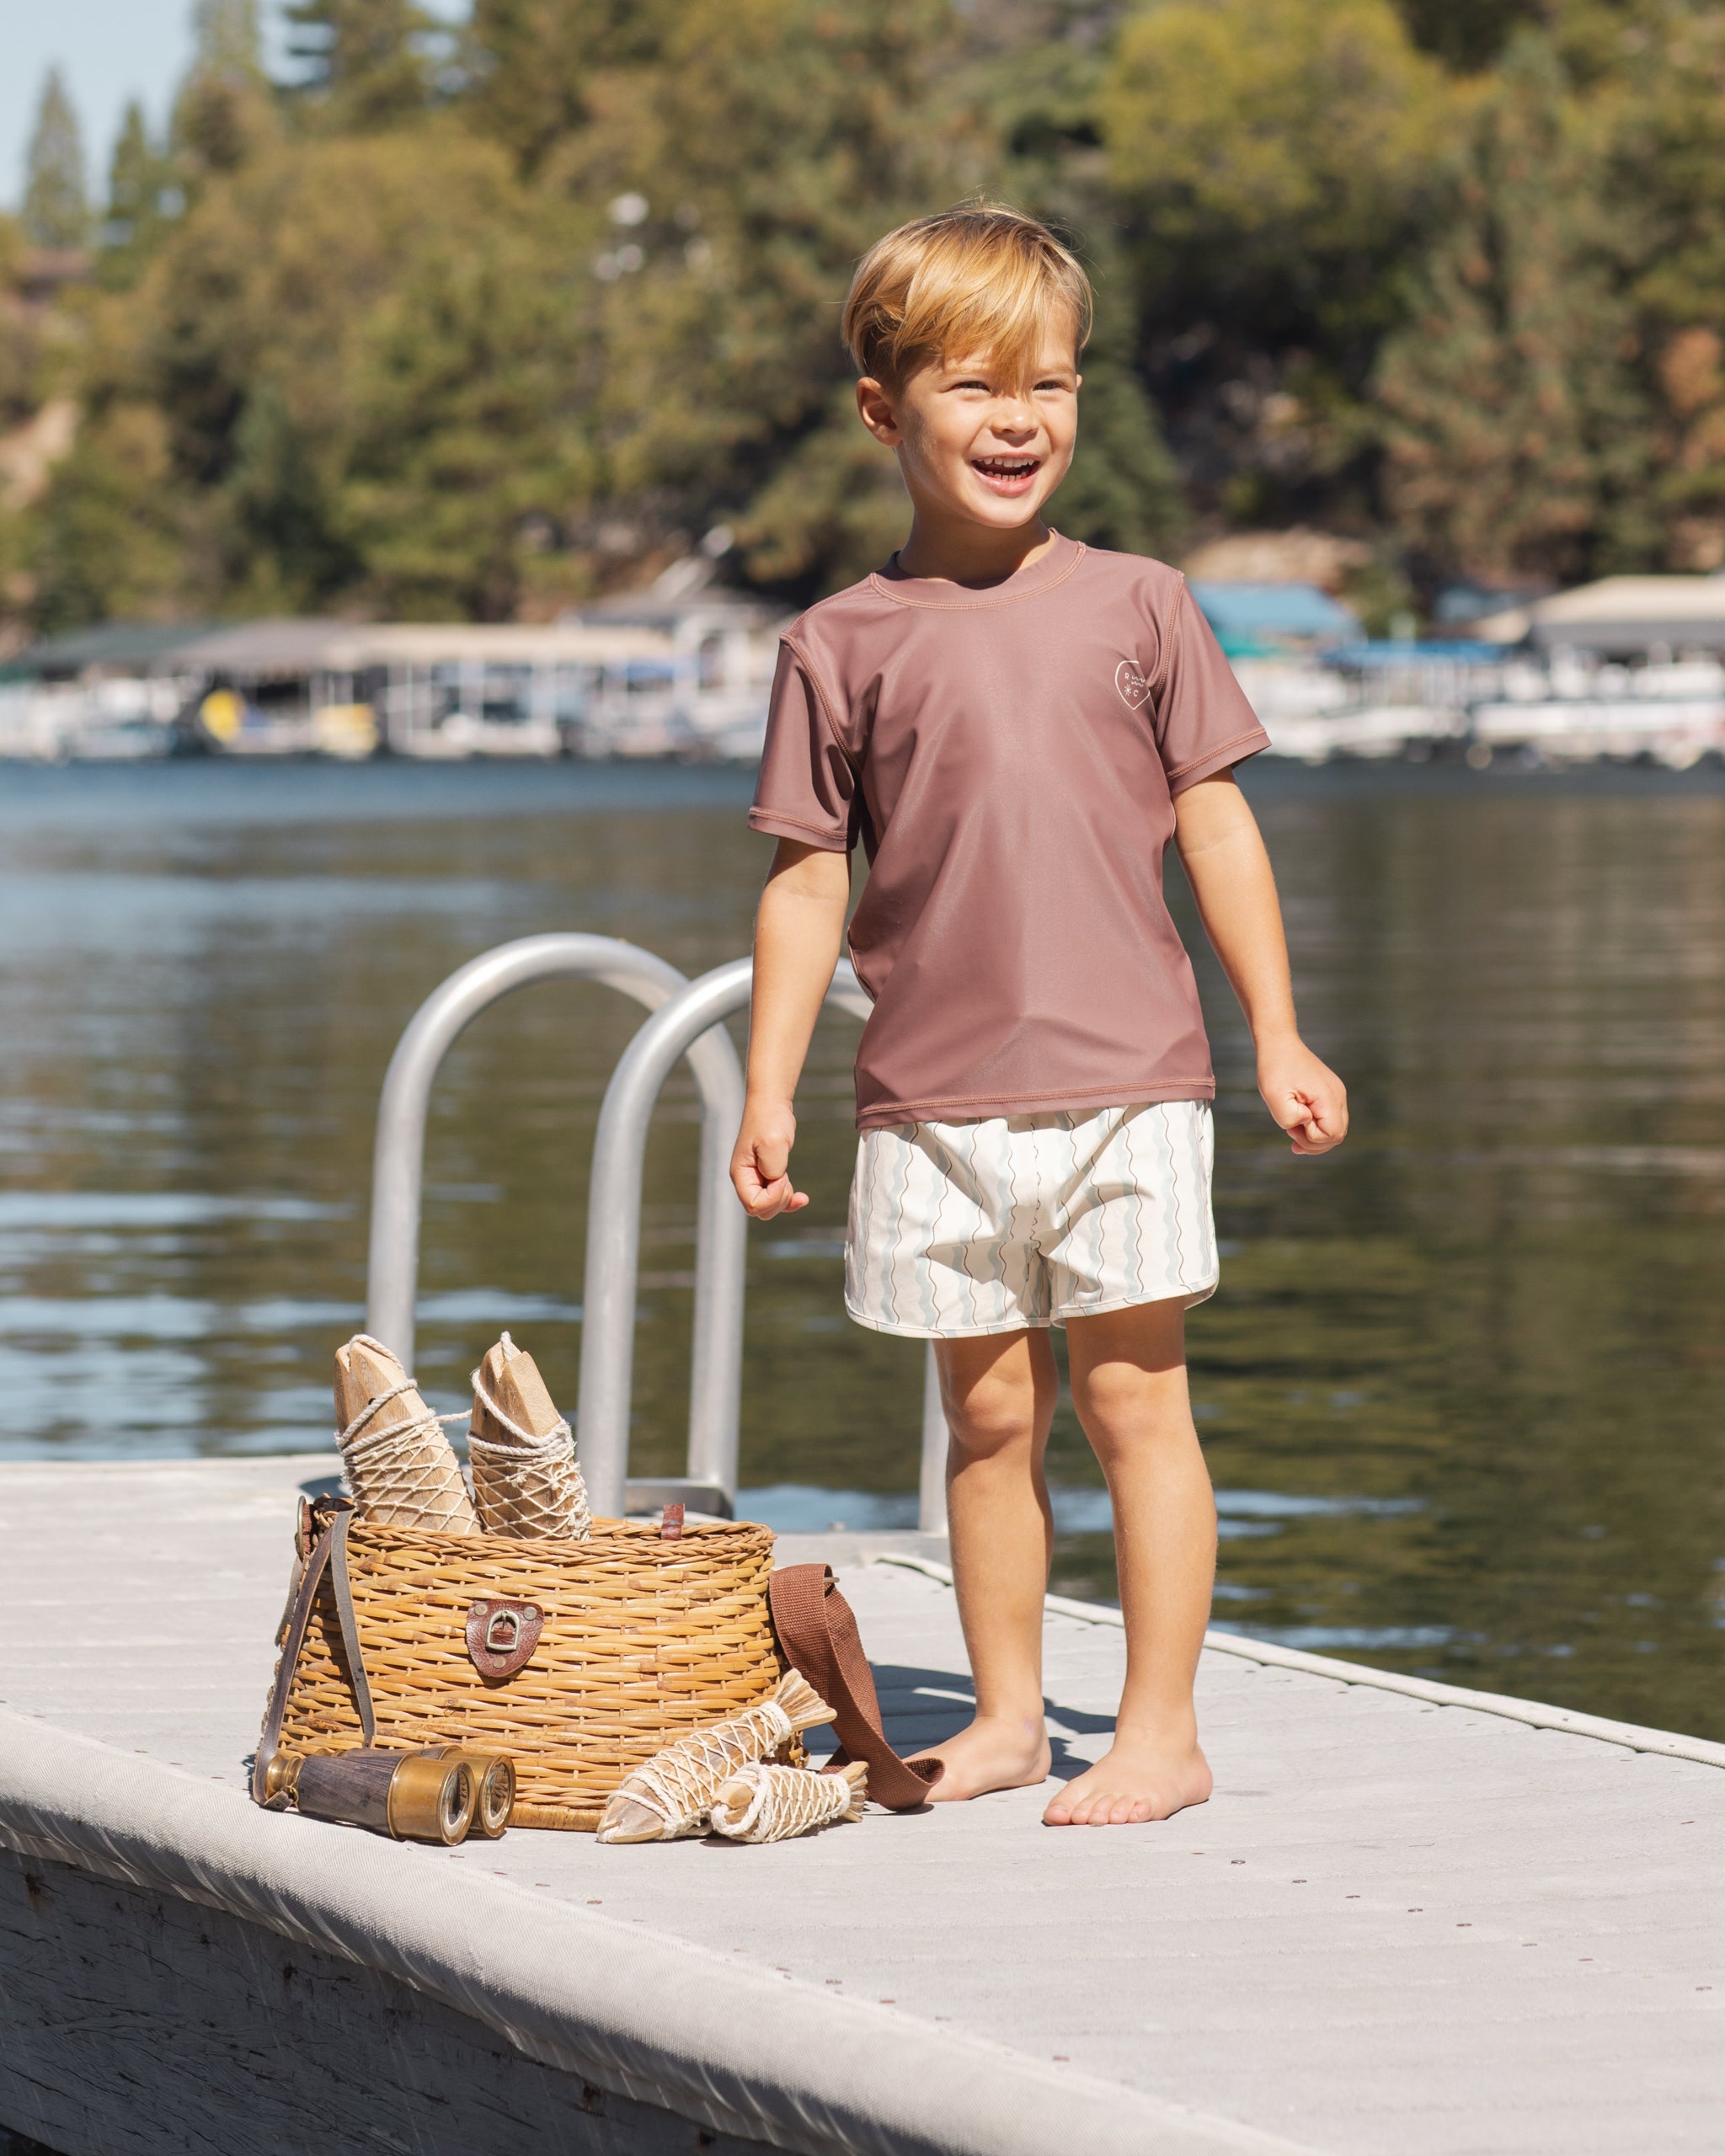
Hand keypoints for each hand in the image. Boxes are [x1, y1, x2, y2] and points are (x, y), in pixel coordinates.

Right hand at [730, 1098, 809, 1217]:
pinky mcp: (767, 1176)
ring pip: (769, 1207)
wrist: (771, 1104)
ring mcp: (756, 1179)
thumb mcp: (773, 1143)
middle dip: (779, 1200)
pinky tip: (802, 1197)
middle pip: (761, 1210)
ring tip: (790, 1179)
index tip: (781, 1175)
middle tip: (785, 1176)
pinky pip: (776, 1199)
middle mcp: (745, 1180)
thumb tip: (776, 1183)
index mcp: (740, 1174)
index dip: (773, 1197)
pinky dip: (789, 1201)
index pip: (753, 1205)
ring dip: (784, 1199)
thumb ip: (774, 1168)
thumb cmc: (769, 1120)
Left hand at [1257, 1038, 1347, 1155]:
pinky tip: (1298, 1125)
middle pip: (1338, 1135)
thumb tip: (1306, 1122)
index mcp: (1328, 1097)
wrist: (1279, 1044)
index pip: (1333, 1134)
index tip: (1292, 1127)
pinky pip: (1330, 1118)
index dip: (1312, 1139)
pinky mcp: (1330, 1092)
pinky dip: (1316, 1127)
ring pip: (1335, 1129)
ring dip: (1315, 1137)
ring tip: (1293, 1130)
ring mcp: (1336, 1093)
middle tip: (1291, 1134)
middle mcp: (1338, 1096)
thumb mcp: (1273, 1097)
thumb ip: (1290, 1117)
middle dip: (1314, 1143)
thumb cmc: (1275, 1069)